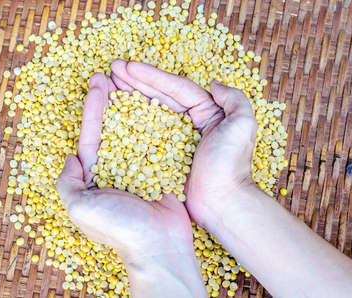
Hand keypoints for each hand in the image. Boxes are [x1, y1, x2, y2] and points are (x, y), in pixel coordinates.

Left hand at [56, 73, 194, 262]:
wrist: (159, 245)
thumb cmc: (119, 228)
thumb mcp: (79, 207)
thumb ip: (67, 182)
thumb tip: (71, 158)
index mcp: (95, 176)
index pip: (91, 135)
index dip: (93, 108)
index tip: (97, 83)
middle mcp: (116, 169)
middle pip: (113, 127)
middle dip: (111, 100)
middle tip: (111, 72)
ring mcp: (140, 167)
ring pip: (136, 129)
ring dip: (133, 104)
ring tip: (133, 78)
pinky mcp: (161, 168)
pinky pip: (158, 139)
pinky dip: (157, 119)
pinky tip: (157, 100)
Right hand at [109, 60, 256, 229]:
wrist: (223, 203)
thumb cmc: (231, 166)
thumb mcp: (242, 126)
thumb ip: (234, 99)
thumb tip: (213, 84)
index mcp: (207, 111)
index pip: (175, 87)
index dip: (151, 75)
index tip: (128, 66)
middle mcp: (190, 122)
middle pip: (159, 95)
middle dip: (135, 80)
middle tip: (112, 68)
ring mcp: (175, 139)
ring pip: (149, 111)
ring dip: (130, 96)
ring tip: (109, 83)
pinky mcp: (164, 155)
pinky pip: (145, 134)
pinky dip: (130, 122)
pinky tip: (115, 113)